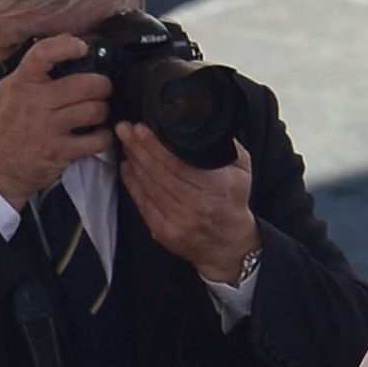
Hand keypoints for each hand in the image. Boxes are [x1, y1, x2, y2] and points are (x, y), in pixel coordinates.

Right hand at [0, 36, 110, 208]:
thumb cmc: (2, 130)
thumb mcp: (5, 93)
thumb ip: (29, 72)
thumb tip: (62, 46)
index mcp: (20, 84)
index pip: (45, 53)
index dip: (69, 45)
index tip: (82, 48)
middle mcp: (34, 103)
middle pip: (84, 84)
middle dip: (101, 85)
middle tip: (102, 88)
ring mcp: (48, 128)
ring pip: (93, 110)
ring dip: (103, 110)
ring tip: (99, 112)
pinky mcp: (59, 152)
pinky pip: (96, 140)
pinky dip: (104, 137)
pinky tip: (99, 135)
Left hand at [117, 125, 259, 285]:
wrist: (228, 245)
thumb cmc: (232, 202)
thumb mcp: (242, 171)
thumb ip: (225, 147)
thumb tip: (203, 121)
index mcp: (216, 189)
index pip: (177, 164)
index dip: (155, 145)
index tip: (142, 128)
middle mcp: (196, 207)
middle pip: (158, 173)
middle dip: (138, 148)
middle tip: (125, 129)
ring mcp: (178, 222)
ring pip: (148, 187)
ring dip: (134, 163)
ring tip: (125, 144)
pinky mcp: (164, 233)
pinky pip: (143, 204)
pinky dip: (132, 184)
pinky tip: (128, 167)